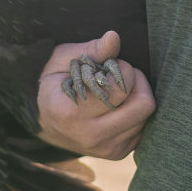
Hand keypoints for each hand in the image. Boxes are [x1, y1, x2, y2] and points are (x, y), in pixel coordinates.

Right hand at [35, 31, 154, 159]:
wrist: (45, 122)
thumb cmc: (54, 84)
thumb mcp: (61, 61)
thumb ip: (90, 50)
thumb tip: (113, 37)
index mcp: (70, 113)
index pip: (119, 87)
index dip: (119, 67)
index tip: (104, 66)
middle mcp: (90, 136)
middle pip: (143, 105)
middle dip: (136, 81)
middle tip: (119, 75)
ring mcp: (105, 148)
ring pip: (146, 116)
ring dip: (136, 96)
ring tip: (114, 91)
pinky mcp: (118, 153)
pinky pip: (144, 127)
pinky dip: (135, 112)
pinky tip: (117, 107)